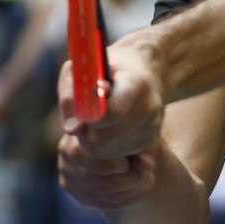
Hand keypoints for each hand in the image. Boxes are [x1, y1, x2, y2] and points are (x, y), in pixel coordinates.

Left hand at [57, 36, 165, 207]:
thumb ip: (72, 96)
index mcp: (136, 83)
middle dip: (87, 135)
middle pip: (106, 140)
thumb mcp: (85, 70)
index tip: (84, 112)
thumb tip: (72, 130)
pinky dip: (107, 150)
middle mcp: (149, 107)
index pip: (114, 113)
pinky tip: (107, 131)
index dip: (92, 119)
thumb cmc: (107, 66)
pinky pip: (120, 158)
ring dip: (95, 145)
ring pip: (110, 154)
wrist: (144, 68)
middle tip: (83, 122)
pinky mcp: (151, 140)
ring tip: (95, 124)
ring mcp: (152, 126)